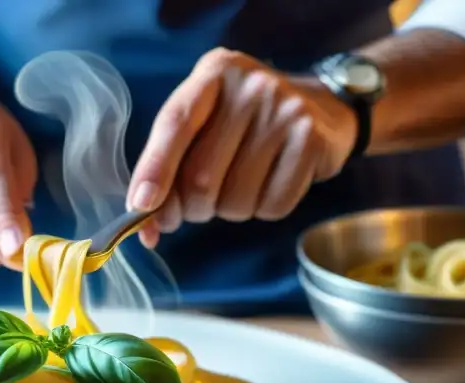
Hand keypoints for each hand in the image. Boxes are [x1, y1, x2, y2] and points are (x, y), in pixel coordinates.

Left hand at [128, 48, 357, 248]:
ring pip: (235, 199)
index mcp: (214, 73)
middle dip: (193, 208)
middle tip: (198, 208)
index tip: (140, 206)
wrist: (324, 109)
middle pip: (202, 176)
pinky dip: (263, 210)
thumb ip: (171, 164)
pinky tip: (270, 186)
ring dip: (229, 211)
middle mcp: (251, 85)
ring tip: (242, 187)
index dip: (154, 169)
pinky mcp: (312, 141)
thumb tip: (147, 228)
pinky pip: (272, 205)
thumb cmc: (248, 124)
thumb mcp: (208, 122)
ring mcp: (285, 112)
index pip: (175, 124)